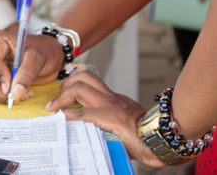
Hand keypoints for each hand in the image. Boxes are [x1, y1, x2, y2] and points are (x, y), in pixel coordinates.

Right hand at [0, 29, 63, 104]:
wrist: (49, 55)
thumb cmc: (43, 50)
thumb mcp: (37, 58)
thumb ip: (26, 74)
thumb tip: (15, 92)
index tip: (11, 89)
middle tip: (16, 98)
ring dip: (2, 96)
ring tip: (23, 93)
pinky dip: (4, 96)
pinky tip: (20, 93)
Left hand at [46, 71, 163, 166]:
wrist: (161, 139)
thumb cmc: (145, 136)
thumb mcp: (125, 123)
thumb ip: (110, 121)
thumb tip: (92, 131)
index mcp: (114, 98)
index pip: (91, 81)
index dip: (73, 84)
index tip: (62, 95)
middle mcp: (111, 98)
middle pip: (83, 76)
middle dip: (65, 85)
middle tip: (56, 102)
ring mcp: (110, 105)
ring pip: (80, 88)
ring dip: (62, 98)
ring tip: (54, 110)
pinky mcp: (110, 117)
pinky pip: (83, 114)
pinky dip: (69, 117)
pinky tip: (62, 123)